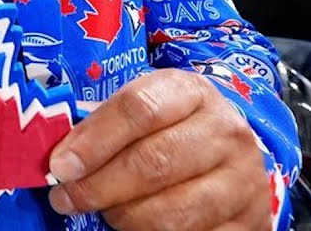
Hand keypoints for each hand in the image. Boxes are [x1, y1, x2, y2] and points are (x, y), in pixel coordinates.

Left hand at [48, 69, 270, 230]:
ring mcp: (243, 180)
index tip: (61, 165)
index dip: (94, 140)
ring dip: (125, 217)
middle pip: (154, 163)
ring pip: (172, 211)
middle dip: (99, 186)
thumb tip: (60, 162)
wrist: (230, 156)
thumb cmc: (172, 129)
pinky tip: (137, 227)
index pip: (140, 109)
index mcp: (193, 92)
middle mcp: (226, 132)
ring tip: (107, 212)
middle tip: (67, 198)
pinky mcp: (250, 221)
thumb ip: (105, 128)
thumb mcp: (145, 112)